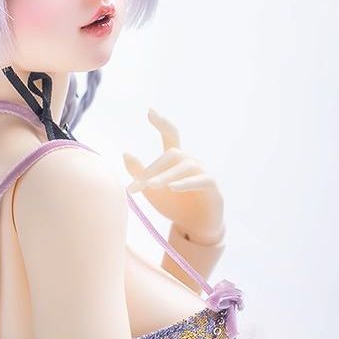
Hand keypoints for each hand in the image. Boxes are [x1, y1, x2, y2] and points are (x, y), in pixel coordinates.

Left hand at [123, 108, 224, 244]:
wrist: (193, 226)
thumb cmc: (173, 204)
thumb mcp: (152, 190)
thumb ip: (139, 173)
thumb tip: (125, 153)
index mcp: (175, 160)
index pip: (171, 135)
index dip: (161, 123)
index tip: (150, 111)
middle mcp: (190, 161)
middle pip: (172, 154)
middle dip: (154, 168)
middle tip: (139, 185)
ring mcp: (203, 172)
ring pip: (184, 167)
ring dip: (165, 176)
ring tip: (151, 186)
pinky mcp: (212, 186)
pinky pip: (201, 180)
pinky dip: (186, 183)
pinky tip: (173, 187)